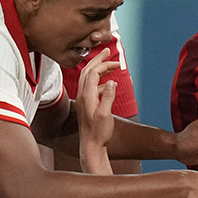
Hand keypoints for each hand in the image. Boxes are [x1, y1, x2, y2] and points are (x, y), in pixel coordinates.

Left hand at [75, 47, 119, 169]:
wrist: (90, 146)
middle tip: (107, 51)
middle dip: (98, 60)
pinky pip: (91, 87)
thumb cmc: (99, 133)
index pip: (93, 73)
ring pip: (88, 78)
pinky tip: (109, 84)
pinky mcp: (86, 105)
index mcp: (87, 96)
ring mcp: (84, 100)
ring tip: (110, 65)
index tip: (114, 59)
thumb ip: (108, 97)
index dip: (103, 64)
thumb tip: (112, 82)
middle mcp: (83, 95)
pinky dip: (100, 80)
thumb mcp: (106, 115)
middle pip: (87, 71)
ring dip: (99, 69)